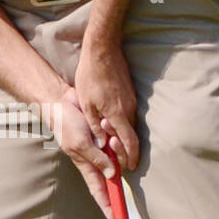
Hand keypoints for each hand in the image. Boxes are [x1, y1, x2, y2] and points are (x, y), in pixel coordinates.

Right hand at [48, 86, 121, 218]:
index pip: (99, 191)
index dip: (108, 206)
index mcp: (86, 165)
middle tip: (125, 209)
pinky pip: (117, 141)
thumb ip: (96, 158)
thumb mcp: (79, 144)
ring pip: (117, 158)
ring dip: (116, 149)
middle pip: (111, 180)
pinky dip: (116, 136)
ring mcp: (100, 148)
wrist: (63, 101)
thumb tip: (111, 173)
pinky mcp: (105, 135)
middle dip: (117, 190)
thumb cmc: (65, 124)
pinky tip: (108, 128)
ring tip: (107, 136)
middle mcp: (95, 159)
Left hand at [73, 38, 139, 173]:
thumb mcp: (87, 104)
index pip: (129, 143)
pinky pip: (129, 114)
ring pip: (130, 125)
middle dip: (127, 151)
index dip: (130, 157)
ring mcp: (132, 100)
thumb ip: (95, 126)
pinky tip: (114, 124)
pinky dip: (123, 124)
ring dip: (124, 136)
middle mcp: (129, 109)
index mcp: (117, 114)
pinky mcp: (130, 93)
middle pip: (132, 136)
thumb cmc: (90, 77)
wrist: (102, 50)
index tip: (129, 168)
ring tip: (114, 145)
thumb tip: (102, 143)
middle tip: (121, 162)